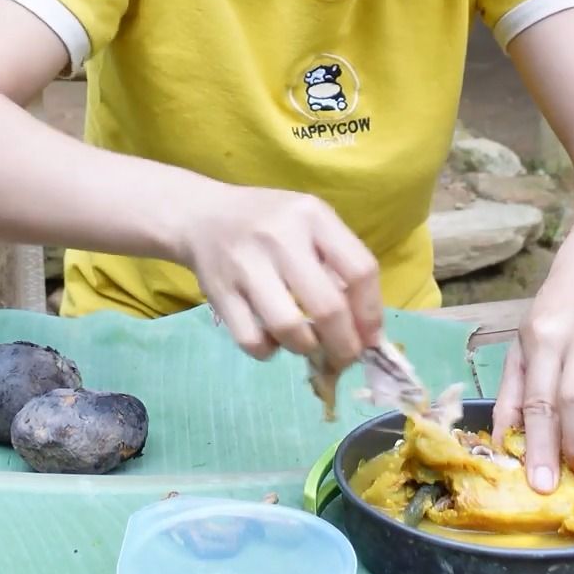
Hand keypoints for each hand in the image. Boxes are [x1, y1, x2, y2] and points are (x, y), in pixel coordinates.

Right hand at [175, 186, 382, 368]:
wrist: (202, 215)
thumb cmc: (270, 224)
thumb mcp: (309, 225)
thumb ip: (340, 265)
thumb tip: (368, 333)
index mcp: (312, 216)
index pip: (360, 270)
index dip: (371, 313)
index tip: (371, 339)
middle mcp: (280, 236)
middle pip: (328, 308)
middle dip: (344, 346)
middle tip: (344, 358)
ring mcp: (246, 264)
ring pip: (289, 328)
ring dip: (305, 348)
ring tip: (305, 343)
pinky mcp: (219, 291)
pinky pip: (252, 340)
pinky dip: (268, 351)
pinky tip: (271, 339)